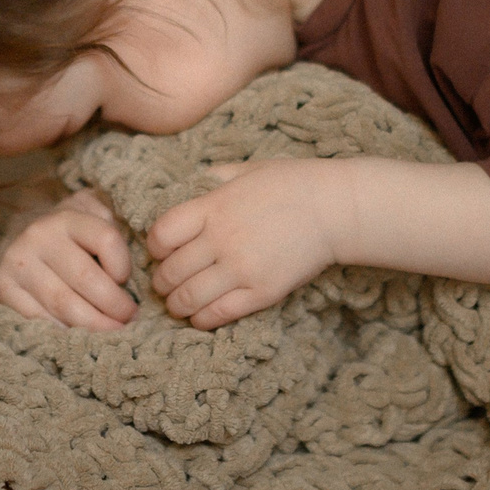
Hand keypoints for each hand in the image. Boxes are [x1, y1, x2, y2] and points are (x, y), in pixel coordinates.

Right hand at [0, 189, 137, 328]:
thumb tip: (143, 249)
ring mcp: (18, 263)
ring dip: (95, 325)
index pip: (106, 239)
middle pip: (87, 278)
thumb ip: (114, 222)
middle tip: (129, 319)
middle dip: (115, 306)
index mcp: (67, 215)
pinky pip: (39, 319)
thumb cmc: (67, 232)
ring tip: (113, 332)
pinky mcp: (2, 288)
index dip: (123, 265)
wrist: (15, 234)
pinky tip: (81, 337)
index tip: (126, 281)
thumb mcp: (90, 212)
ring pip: (65, 304)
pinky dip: (64, 332)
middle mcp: (39, 235)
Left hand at [146, 162, 346, 329]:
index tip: (161, 251)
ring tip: (178, 303)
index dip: (153, 247)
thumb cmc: (291, 183)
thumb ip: (211, 180)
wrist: (335, 209)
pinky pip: (217, 314)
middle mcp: (221, 239)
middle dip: (161, 282)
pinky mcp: (261, 292)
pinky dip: (201, 319)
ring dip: (176, 304)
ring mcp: (241, 268)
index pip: (160, 235)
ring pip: (187, 298)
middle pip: (169, 272)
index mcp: (213, 206)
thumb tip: (185, 189)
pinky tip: (201, 315)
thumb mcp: (245, 170)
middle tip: (165, 283)